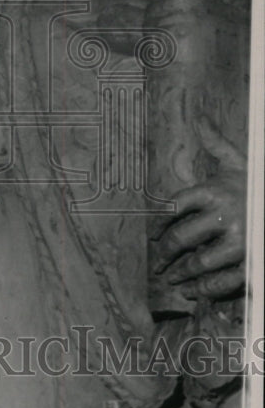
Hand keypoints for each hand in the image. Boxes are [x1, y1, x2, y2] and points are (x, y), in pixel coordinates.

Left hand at [154, 116, 246, 299]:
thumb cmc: (259, 184)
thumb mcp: (240, 162)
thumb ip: (216, 143)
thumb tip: (199, 116)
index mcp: (215, 190)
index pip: (174, 207)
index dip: (158, 222)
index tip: (153, 234)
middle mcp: (225, 216)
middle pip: (181, 238)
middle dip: (165, 252)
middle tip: (157, 261)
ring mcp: (240, 242)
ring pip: (199, 263)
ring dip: (181, 273)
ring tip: (172, 278)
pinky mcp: (251, 262)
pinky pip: (223, 281)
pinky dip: (206, 289)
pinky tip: (195, 291)